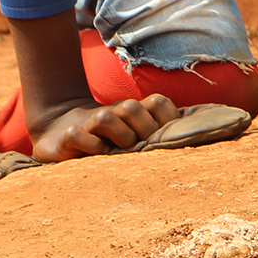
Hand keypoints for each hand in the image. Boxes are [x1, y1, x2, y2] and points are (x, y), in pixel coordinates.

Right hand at [27, 95, 181, 162]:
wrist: (59, 130)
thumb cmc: (108, 140)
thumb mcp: (134, 136)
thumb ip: (158, 134)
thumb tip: (197, 137)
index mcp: (134, 111)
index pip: (158, 102)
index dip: (166, 119)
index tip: (164, 138)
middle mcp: (114, 112)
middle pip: (133, 107)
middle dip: (142, 131)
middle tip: (140, 148)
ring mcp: (90, 122)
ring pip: (107, 116)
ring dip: (117, 137)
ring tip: (117, 151)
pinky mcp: (68, 136)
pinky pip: (78, 135)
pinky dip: (88, 145)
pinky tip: (93, 154)